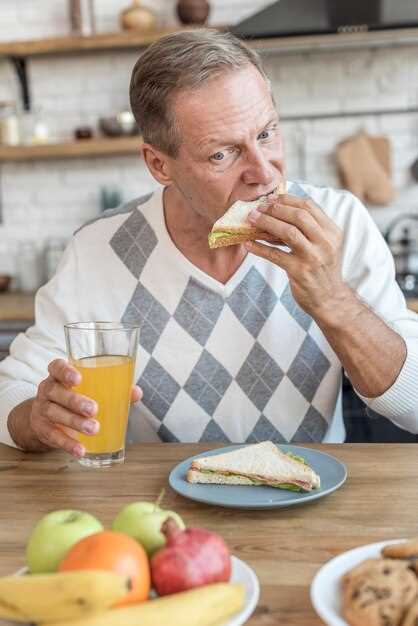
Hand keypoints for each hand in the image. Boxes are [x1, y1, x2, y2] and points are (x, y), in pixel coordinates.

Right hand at [30, 359, 141, 458]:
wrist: (43, 419)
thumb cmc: (73, 397)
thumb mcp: (87, 389)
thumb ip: (113, 389)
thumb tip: (136, 392)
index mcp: (59, 375)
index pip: (56, 367)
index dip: (65, 371)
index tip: (78, 378)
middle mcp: (48, 389)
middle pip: (56, 392)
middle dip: (75, 401)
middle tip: (93, 409)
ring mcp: (42, 409)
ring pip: (55, 413)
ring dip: (75, 422)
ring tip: (94, 429)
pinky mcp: (42, 429)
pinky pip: (53, 436)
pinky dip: (68, 444)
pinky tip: (81, 450)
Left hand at [246, 194, 347, 316]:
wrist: (329, 300)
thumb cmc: (321, 269)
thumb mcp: (323, 245)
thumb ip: (307, 229)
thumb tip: (276, 212)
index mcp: (332, 232)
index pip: (309, 206)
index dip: (287, 200)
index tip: (270, 199)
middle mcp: (325, 242)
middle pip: (298, 215)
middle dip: (275, 209)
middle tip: (258, 208)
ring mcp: (313, 257)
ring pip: (287, 232)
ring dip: (266, 223)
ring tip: (251, 220)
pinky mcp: (300, 272)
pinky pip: (275, 256)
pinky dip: (259, 248)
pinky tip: (248, 244)